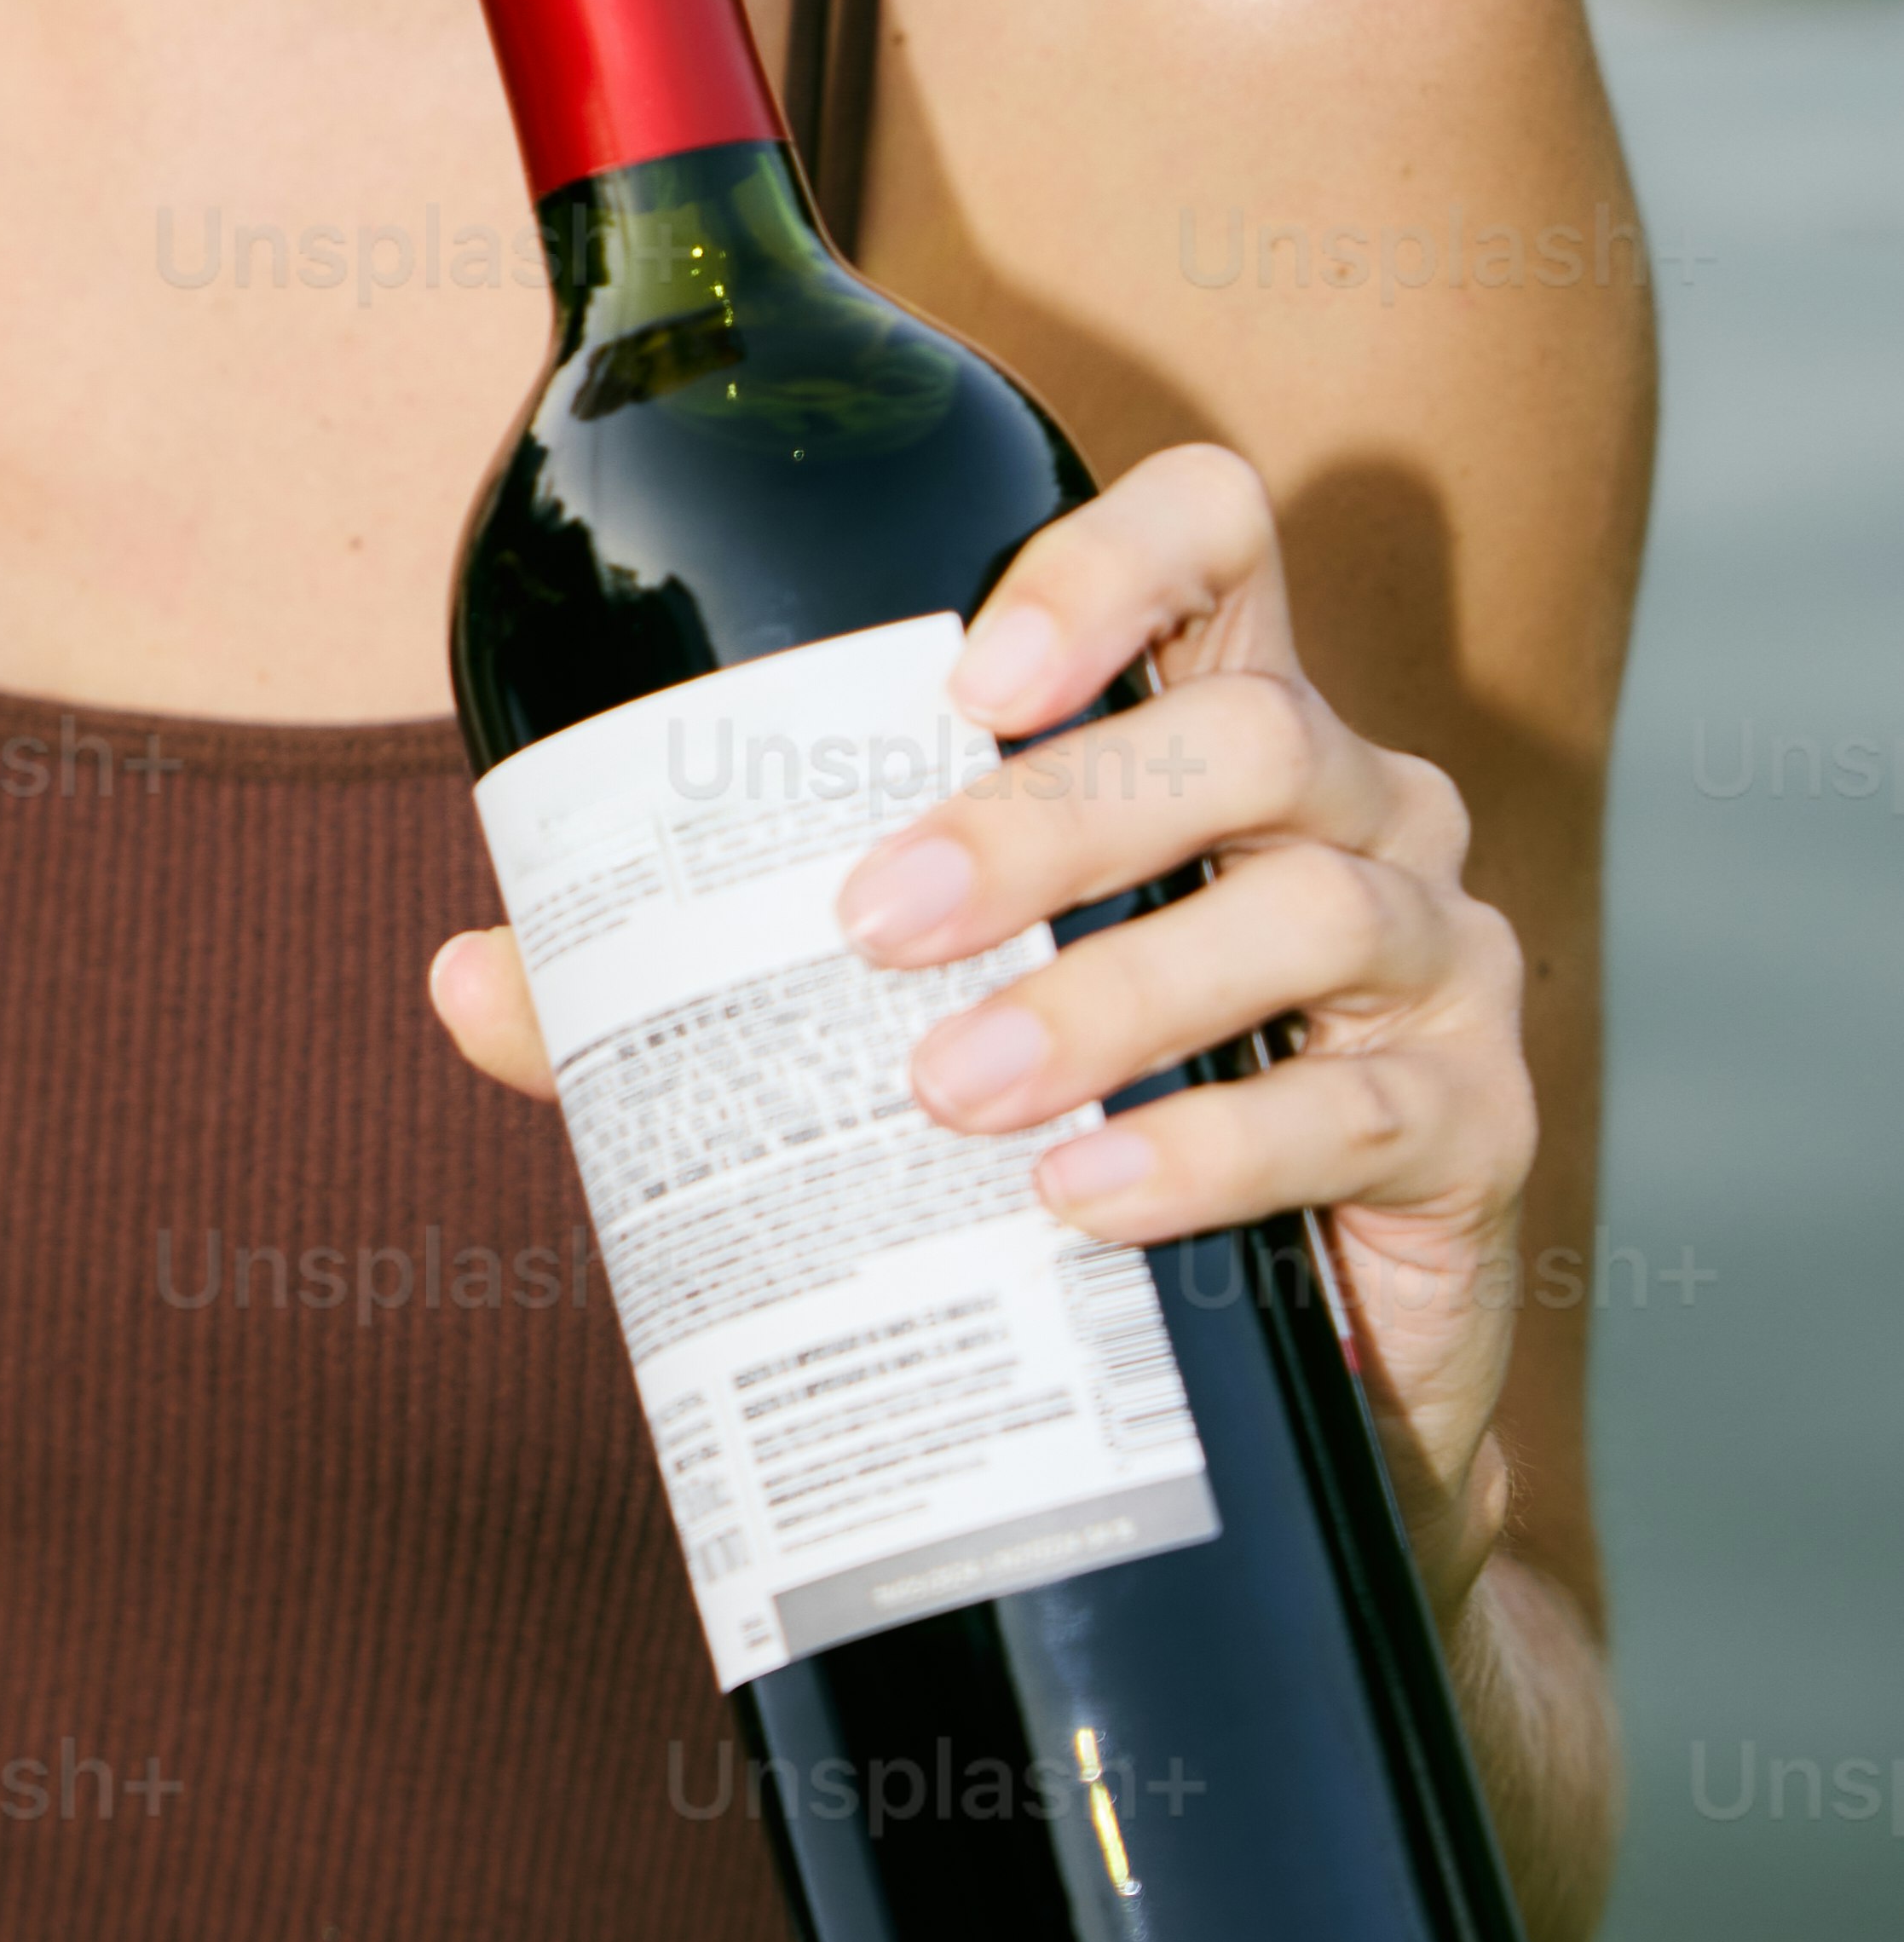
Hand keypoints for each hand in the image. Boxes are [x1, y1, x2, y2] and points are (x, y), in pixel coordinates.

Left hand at [430, 441, 1541, 1627]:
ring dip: (1111, 993)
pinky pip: (1361, 1110)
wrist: (1258, 1405)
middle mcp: (1353, 806)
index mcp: (1210, 726)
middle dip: (1045, 819)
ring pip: (1302, 907)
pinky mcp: (1475, 1126)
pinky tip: (1084, 1199)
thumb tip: (466, 976)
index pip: (1215, 536)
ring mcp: (1434, 959)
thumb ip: (691, 1001)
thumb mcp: (889, 1040)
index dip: (1112, 560)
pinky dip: (1211, 1150)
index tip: (967, 673)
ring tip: (949, 1090)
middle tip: (874, 924)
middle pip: (1242, 730)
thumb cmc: (1059, 1145)